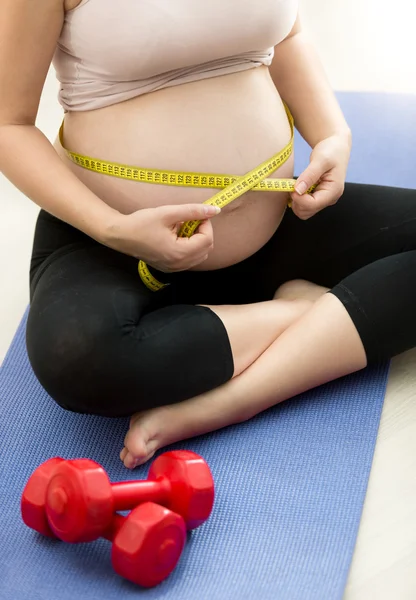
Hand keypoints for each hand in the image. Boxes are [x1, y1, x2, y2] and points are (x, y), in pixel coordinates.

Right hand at [103, 203, 219, 271]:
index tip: (196, 215)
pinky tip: (176, 237)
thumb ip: (193, 211)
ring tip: (181, 228)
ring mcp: (174, 269)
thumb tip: (215, 210)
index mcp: (180, 253)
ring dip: (196, 240)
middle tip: (189, 220)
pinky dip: (189, 247)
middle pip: (206, 249)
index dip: (206, 224)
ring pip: (199, 255)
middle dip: (202, 232)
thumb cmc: (142, 223)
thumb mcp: (168, 213)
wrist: (121, 235)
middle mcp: (179, 265)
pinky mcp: (170, 268)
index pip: (207, 240)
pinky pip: (189, 259)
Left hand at [290, 132, 351, 219]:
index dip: (299, 199)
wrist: (336, 148)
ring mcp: (324, 200)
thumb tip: (298, 190)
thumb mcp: (321, 159)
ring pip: (304, 211)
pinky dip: (297, 199)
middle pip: (306, 212)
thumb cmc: (331, 151)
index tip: (292, 187)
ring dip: (295, 201)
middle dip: (296, 201)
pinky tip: (298, 187)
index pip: (312, 204)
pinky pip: (304, 206)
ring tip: (297, 185)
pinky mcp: (318, 198)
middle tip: (293, 185)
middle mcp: (330, 199)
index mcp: (334, 191)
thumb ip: (309, 175)